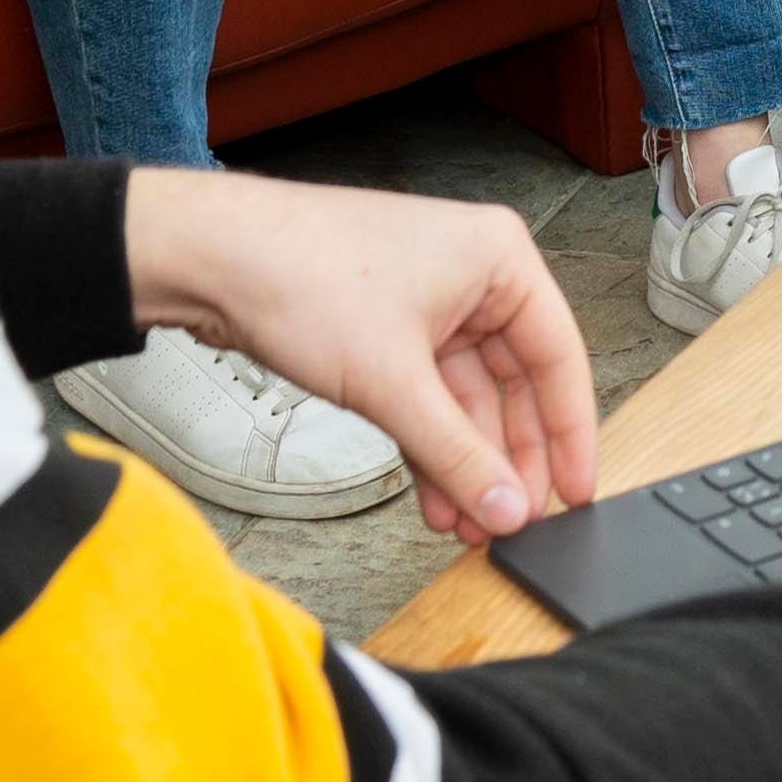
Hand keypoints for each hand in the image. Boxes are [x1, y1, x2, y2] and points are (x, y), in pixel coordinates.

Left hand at [122, 167, 596, 542]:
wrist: (208, 260)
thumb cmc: (301, 273)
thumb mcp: (394, 382)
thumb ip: (457, 454)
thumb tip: (507, 507)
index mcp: (498, 258)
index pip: (558, 357)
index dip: (568, 434)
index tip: (573, 491)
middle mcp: (471, 275)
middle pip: (513, 384)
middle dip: (507, 458)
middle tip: (513, 518)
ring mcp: (426, 303)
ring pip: (465, 399)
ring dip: (463, 462)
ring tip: (465, 523)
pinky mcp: (384, 330)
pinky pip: (425, 398)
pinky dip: (428, 445)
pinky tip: (432, 496)